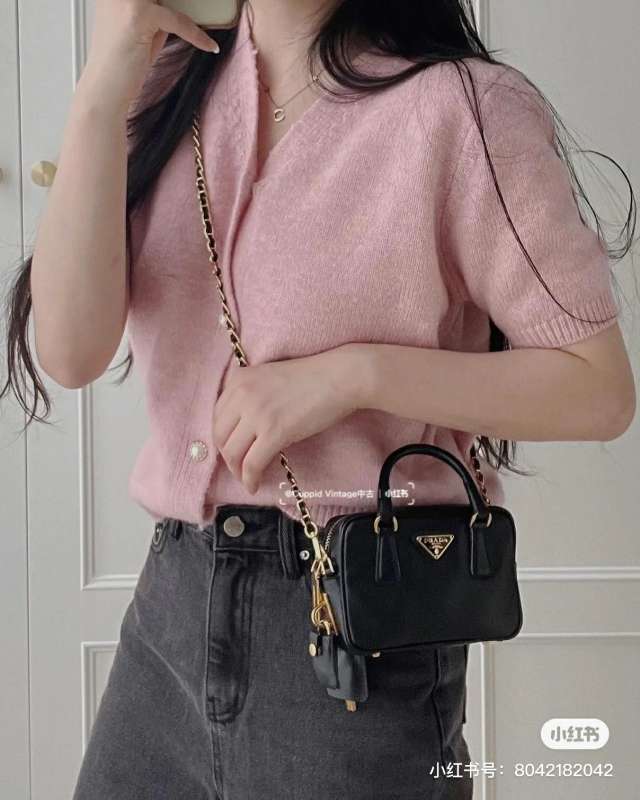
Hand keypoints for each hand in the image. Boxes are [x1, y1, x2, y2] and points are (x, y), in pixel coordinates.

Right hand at [80, 0, 219, 112]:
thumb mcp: (142, 30)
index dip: (167, 2)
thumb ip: (157, 13)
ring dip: (188, 13)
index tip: (187, 7)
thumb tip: (180, 6)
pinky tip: (210, 46)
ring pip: (171, 0)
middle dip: (179, 5)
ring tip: (204, 28)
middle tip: (197, 13)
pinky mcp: (138, 15)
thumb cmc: (122, 64)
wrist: (106, 90)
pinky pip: (177, 20)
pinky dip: (196, 35)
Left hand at [212, 344, 368, 493]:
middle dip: (227, 457)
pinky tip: (254, 485)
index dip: (223, 438)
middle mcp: (242, 394)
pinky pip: (252, 463)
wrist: (340, 377)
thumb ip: (251, 396)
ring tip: (247, 478)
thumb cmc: (312, 378)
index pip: (217, 416)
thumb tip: (243, 427)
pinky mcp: (274, 431)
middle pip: (220, 436)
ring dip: (237, 471)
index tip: (233, 449)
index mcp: (239, 379)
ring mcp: (257, 413)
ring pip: (232, 452)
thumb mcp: (270, 378)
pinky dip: (249, 479)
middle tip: (239, 468)